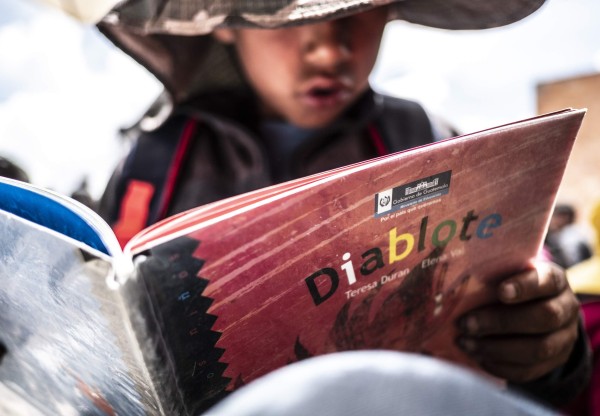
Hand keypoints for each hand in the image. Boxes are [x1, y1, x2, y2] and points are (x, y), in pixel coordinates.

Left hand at [456, 261, 580, 381]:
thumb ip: (490, 275)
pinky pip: (530, 370)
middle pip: (543, 317)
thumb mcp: (506, 274)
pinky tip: (478, 358)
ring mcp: (563, 338)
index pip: (545, 281)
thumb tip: (450, 282)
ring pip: (537, 348)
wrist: (535, 311)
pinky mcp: (553, 362)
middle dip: (500, 322)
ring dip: (496, 348)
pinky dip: (501, 366)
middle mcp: (565, 308)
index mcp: (553, 280)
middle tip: (465, 324)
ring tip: (465, 343)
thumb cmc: (511, 286)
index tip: (500, 291)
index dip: (525, 286)